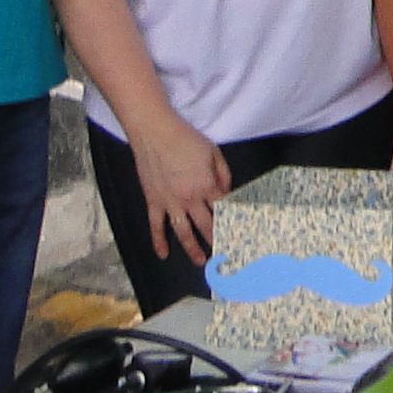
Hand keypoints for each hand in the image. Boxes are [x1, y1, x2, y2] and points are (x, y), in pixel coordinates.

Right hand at [130, 110, 233, 266]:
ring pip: (183, 232)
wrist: (154, 131)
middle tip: (224, 255)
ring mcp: (169, 202)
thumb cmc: (185, 138)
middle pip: (206, 226)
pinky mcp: (153, 200)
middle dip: (216, 241)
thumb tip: (227, 193)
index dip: (232, 222)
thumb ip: (223, 174)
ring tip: (201, 261)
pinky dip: (158, 241)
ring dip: (192, 249)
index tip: (239, 235)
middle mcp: (189, 198)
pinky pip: (155, 225)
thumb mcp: (213, 152)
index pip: (223, 210)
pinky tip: (163, 254)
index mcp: (207, 185)